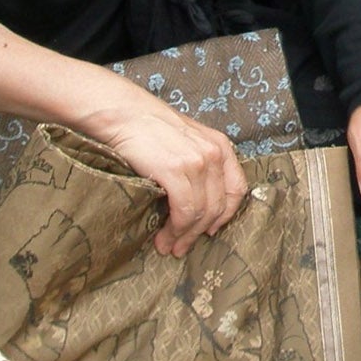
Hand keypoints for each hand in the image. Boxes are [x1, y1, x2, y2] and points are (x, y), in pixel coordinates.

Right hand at [88, 91, 249, 257]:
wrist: (123, 113)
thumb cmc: (149, 127)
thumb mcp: (187, 139)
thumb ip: (200, 162)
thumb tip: (199, 201)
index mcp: (219, 145)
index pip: (237, 189)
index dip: (226, 215)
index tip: (211, 230)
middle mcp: (212, 153)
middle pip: (218, 205)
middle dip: (200, 232)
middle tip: (182, 247)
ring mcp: (195, 162)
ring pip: (201, 213)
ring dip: (185, 236)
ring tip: (169, 247)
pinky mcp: (175, 170)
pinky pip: (184, 211)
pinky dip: (175, 230)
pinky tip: (164, 237)